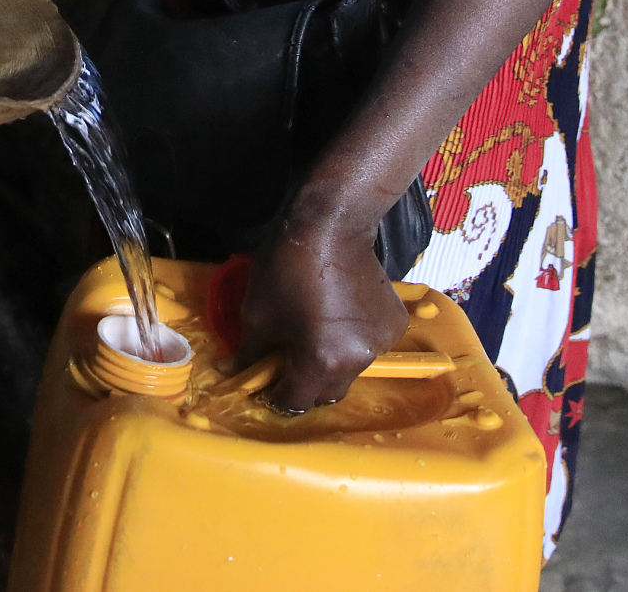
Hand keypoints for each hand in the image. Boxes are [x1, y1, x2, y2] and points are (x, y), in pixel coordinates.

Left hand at [235, 217, 409, 411]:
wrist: (333, 225)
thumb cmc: (288, 268)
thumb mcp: (257, 313)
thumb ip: (249, 353)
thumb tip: (233, 372)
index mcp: (322, 362)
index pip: (296, 401)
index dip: (275, 395)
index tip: (265, 382)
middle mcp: (358, 361)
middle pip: (327, 392)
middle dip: (305, 384)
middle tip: (287, 360)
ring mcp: (381, 344)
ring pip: (350, 370)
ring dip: (330, 362)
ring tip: (315, 332)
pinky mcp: (394, 326)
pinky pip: (368, 347)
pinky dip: (351, 341)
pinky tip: (339, 315)